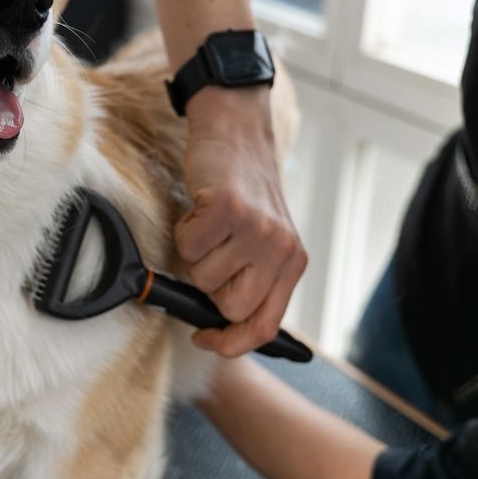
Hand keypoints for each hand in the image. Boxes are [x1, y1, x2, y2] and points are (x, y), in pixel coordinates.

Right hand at [178, 85, 306, 356]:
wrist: (236, 135)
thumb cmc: (242, 192)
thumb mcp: (263, 240)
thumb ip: (252, 280)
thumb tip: (218, 327)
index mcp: (293, 264)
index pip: (264, 327)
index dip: (230, 343)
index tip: (204, 338)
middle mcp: (280, 249)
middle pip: (228, 308)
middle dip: (209, 286)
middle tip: (213, 253)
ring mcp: (256, 229)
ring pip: (203, 279)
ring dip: (195, 254)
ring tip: (209, 226)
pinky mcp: (227, 209)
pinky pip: (188, 247)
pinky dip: (184, 231)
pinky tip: (200, 212)